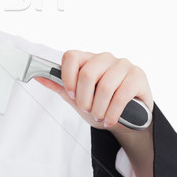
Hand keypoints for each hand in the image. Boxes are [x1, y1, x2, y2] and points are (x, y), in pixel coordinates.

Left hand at [34, 49, 153, 133]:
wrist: (128, 118)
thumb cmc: (100, 104)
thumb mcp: (77, 97)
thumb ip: (59, 86)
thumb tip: (38, 76)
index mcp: (87, 58)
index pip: (70, 56)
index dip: (67, 77)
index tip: (71, 94)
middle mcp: (104, 57)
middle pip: (87, 73)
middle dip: (84, 98)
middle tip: (86, 109)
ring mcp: (122, 65)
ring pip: (105, 86)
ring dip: (99, 108)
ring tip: (99, 116)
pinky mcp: (138, 76)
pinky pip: (122, 95)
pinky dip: (113, 112)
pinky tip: (110, 120)